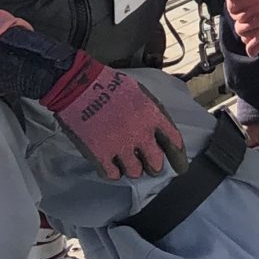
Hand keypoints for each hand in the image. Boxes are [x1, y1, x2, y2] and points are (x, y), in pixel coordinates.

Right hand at [41, 52, 183, 179]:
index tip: (180, 166)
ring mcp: (119, 146)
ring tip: (126, 162)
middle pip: (155, 164)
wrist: (78, 85)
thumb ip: (153, 112)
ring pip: (135, 173)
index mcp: (152, 115)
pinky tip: (112, 166)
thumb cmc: (109, 83)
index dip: (178, 157)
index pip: (174, 142)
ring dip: (132, 168)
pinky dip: (113, 172)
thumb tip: (160, 131)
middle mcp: (140, 134)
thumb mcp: (140, 92)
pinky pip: (112, 175)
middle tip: (148, 164)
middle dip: (153, 166)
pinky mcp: (99, 154)